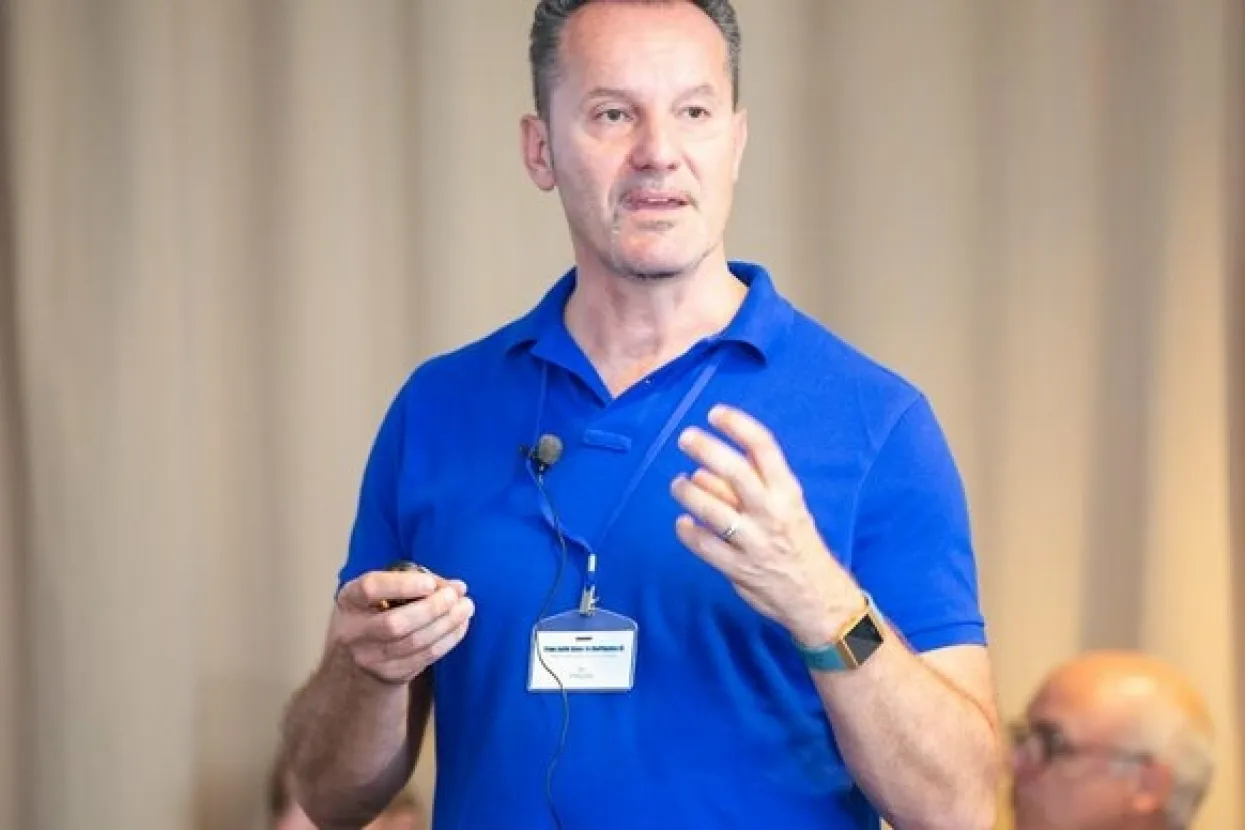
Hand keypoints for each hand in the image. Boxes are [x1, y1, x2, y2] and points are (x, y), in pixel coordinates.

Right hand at [330, 567, 474, 684]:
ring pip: (415, 643)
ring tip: (465, 608)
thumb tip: (458, 587)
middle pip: (395, 623)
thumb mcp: (382, 592)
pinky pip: (426, 657)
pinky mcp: (391, 674)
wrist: (357, 660)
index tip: (430, 583)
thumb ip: (417, 583)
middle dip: (432, 608)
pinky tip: (459, 625)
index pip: (371, 589)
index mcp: (350, 601)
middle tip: (454, 597)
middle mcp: (354, 632)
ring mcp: (371, 658)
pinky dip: (448, 639)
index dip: (403, 585)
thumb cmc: (376, 613)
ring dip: (447, 624)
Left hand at [671, 404, 862, 646]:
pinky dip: (688, 532)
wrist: (817, 597)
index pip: (764, 449)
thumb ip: (752, 487)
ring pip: (712, 510)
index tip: (716, 413)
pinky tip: (683, 523)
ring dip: (688, 492)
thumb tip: (704, 470)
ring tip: (677, 484)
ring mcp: (754, 542)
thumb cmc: (798, 543)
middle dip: (708, 449)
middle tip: (686, 438)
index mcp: (787, 493)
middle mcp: (771, 513)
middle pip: (735, 472)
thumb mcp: (787, 507)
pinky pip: (705, 546)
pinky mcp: (739, 568)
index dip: (738, 426)